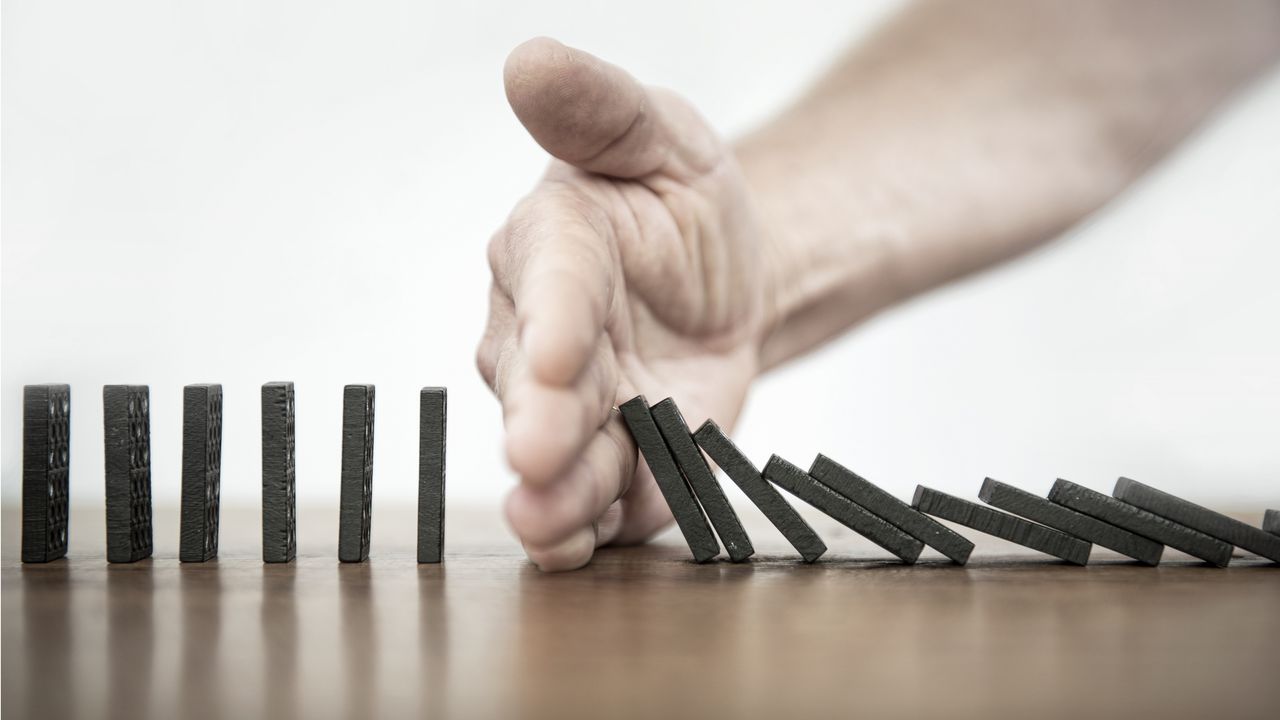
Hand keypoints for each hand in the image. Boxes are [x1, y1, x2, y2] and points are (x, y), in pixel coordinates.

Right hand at [476, 38, 774, 570]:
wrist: (722, 279)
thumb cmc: (680, 201)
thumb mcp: (661, 135)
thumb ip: (600, 108)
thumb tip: (529, 59)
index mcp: (552, 248)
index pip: (547, 282)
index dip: (550, 320)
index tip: (553, 354)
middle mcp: (541, 336)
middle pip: (536, 385)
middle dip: (540, 421)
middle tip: (539, 455)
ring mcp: (572, 407)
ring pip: (555, 456)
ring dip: (555, 492)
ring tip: (555, 523)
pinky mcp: (609, 460)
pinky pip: (592, 501)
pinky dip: (586, 528)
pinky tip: (582, 546)